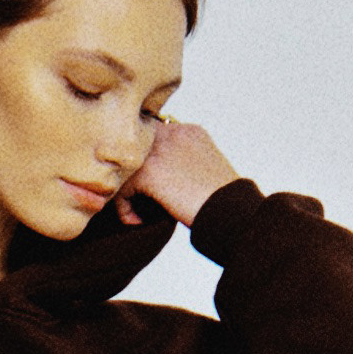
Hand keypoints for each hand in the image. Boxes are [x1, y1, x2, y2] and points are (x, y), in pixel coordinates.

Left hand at [116, 118, 239, 226]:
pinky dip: (125, 209)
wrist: (230, 210)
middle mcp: (173, 134)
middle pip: (134, 150)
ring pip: (126, 169)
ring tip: (137, 213)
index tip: (148, 188)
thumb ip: (182, 163)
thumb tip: (160, 180)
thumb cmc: (222, 199)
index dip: (146, 164)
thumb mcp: (204, 169)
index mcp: (189, 132)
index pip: (152, 138)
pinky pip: (122, 190)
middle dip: (131, 176)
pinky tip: (137, 221)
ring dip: (127, 194)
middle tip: (135, 200)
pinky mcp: (149, 171)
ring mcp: (159, 150)